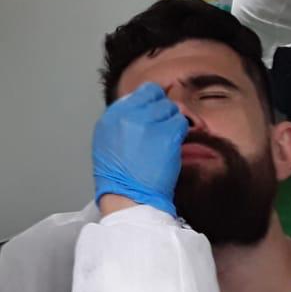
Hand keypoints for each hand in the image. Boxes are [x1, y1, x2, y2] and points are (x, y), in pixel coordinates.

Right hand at [92, 82, 187, 215]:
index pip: (142, 92)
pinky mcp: (166, 134)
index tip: (155, 117)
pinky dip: (179, 134)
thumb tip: (145, 107)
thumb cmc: (119, 178)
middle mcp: (127, 115)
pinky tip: (171, 149)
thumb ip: (124, 120)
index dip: (152, 103)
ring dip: (172, 124)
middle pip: (158, 98)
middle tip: (160, 133)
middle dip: (162, 113)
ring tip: (163, 144)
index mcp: (111, 116)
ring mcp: (147, 123)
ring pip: (172, 109)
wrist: (129, 199)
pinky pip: (181, 123)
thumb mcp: (108, 142)